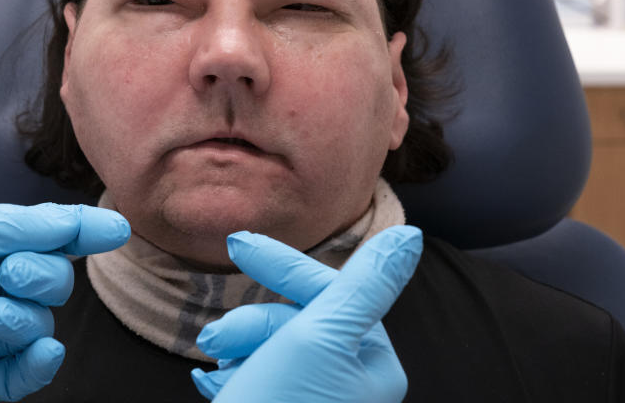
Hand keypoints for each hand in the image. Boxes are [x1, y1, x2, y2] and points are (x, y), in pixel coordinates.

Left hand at [0, 202, 129, 401]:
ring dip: (30, 316)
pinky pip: (27, 371)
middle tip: (10, 275)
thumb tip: (81, 219)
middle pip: (50, 278)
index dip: (79, 231)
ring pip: (41, 323)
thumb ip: (18, 226)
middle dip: (43, 274)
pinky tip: (32, 350)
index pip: (41, 234)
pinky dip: (39, 360)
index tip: (116, 230)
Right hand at [192, 225, 421, 402]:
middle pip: (294, 319)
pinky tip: (215, 388)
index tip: (238, 245)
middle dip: (251, 325)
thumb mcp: (320, 337)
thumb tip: (411, 238)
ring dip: (237, 352)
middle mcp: (348, 383)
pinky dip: (232, 377)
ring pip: (267, 345)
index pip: (328, 292)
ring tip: (219, 374)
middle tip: (214, 338)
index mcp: (371, 364)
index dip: (282, 265)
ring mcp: (312, 400)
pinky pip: (254, 375)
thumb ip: (365, 283)